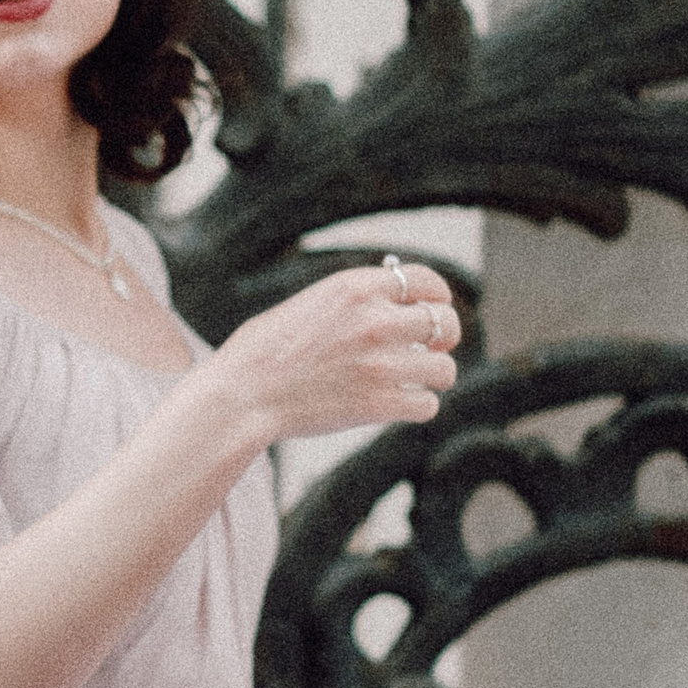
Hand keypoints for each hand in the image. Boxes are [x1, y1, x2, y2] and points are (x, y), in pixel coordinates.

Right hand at [209, 260, 459, 444]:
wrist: (242, 396)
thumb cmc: (263, 351)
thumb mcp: (309, 304)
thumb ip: (353, 302)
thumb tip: (389, 304)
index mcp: (356, 288)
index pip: (426, 281)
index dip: (437, 296)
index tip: (435, 308)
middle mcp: (375, 321)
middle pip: (445, 322)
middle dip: (443, 336)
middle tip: (430, 349)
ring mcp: (381, 364)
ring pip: (443, 368)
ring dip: (433, 375)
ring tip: (414, 381)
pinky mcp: (380, 404)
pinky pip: (427, 404)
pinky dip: (418, 406)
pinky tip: (399, 404)